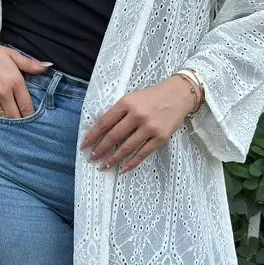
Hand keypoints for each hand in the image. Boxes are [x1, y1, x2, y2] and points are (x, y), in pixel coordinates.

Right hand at [0, 39, 51, 117]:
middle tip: (26, 119)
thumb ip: (30, 64)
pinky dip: (0, 116)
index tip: (36, 116)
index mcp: (14, 82)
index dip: (32, 114)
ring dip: (11, 120)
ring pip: (5, 118)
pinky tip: (4, 114)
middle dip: (22, 120)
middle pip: (16, 117)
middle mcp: (4, 93)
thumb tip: (47, 66)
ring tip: (16, 118)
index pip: (27, 106)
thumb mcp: (11, 54)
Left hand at [81, 77, 195, 173]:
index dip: (92, 136)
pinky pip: (143, 154)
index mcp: (127, 103)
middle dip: (100, 150)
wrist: (179, 95)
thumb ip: (118, 112)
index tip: (84, 146)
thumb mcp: (132, 98)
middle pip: (114, 137)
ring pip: (127, 148)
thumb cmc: (152, 97)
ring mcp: (150, 127)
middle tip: (92, 158)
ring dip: (113, 159)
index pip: (104, 122)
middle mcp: (137, 115)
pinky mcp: (161, 138)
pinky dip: (131, 163)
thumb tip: (101, 132)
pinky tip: (122, 169)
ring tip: (104, 166)